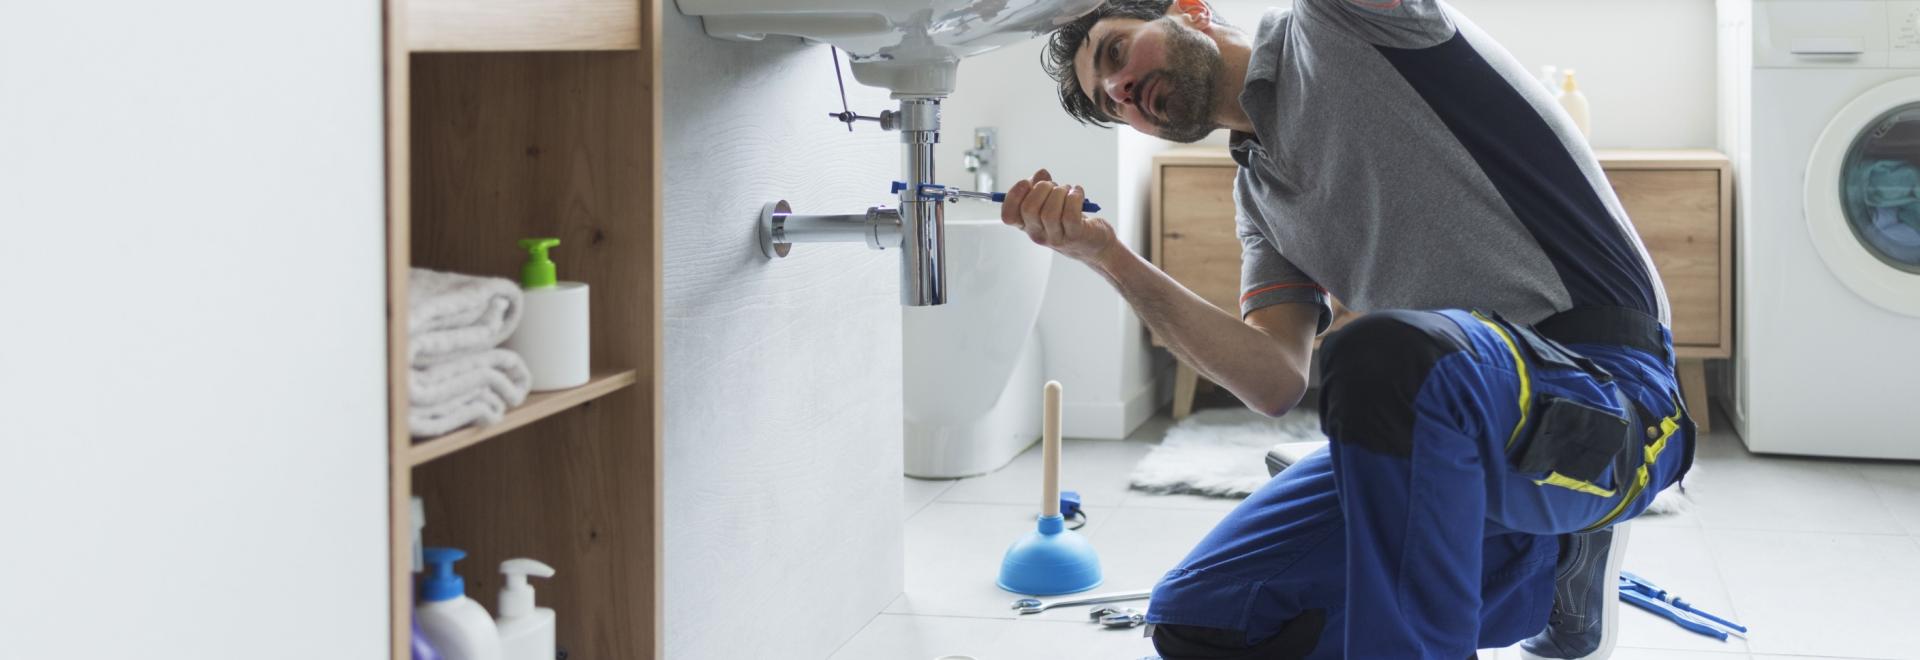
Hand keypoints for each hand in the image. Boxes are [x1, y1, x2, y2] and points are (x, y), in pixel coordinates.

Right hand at [1002, 168, 1120, 265]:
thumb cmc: (1069, 218)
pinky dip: (1074, 197)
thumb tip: (1041, 174)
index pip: (1008, 216)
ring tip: (1068, 190)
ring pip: (1049, 212)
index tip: (1027, 182)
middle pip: (1029, 209)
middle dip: (1041, 188)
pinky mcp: (1075, 236)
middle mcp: (1038, 234)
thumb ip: (1040, 187)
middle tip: (1053, 186)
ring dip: (1060, 192)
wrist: (1094, 243)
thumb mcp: (1050, 202)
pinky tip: (1078, 193)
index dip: (1014, 195)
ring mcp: (1056, 238)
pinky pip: (1070, 214)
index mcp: (1027, 225)